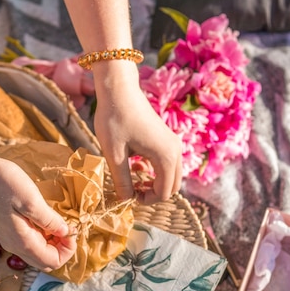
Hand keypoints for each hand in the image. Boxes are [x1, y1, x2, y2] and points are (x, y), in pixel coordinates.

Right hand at [0, 147, 76, 270]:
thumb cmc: (3, 183)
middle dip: (62, 248)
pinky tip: (45, 218)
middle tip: (67, 226)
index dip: (68, 249)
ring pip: (39, 254)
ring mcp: (11, 240)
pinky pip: (31, 244)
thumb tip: (67, 232)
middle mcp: (16, 247)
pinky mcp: (9, 232)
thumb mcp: (30, 199)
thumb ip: (49, 220)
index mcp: (23, 242)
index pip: (53, 262)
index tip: (71, 228)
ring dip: (53, 242)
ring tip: (57, 220)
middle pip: (46, 262)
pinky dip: (43, 236)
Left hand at [93, 64, 182, 203]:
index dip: (146, 200)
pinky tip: (135, 165)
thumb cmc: (114, 119)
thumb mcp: (114, 154)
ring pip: (171, 175)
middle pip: (172, 186)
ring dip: (154, 182)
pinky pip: (167, 164)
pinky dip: (155, 170)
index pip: (164, 193)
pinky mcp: (166, 138)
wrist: (119, 89)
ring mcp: (173, 143)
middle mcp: (175, 151)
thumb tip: (125, 201)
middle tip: (130, 191)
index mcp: (166, 157)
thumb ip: (122, 181)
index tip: (127, 196)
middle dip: (152, 193)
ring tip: (131, 178)